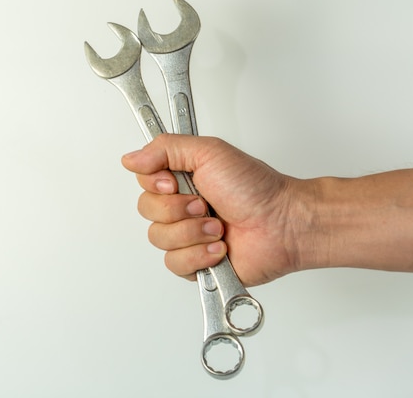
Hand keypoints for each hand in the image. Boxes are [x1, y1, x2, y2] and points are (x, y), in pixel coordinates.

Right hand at [121, 134, 309, 285]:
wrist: (281, 224)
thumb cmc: (254, 188)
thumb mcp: (209, 152)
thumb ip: (165, 148)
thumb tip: (131, 158)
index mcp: (182, 178)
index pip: (143, 181)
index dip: (156, 184)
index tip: (176, 182)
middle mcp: (181, 206)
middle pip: (146, 211)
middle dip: (178, 209)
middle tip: (205, 205)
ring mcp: (187, 236)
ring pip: (159, 239)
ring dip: (192, 232)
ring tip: (218, 227)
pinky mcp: (195, 263)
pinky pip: (174, 264)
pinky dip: (199, 255)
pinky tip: (219, 247)